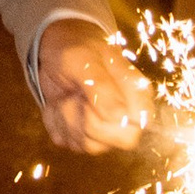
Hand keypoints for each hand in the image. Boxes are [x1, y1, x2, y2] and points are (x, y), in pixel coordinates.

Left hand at [37, 22, 151, 153]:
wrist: (56, 48)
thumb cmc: (77, 48)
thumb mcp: (83, 59)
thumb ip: (101, 86)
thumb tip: (120, 117)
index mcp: (137, 95)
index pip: (138, 126)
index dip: (112, 119)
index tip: (90, 97)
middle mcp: (126, 116)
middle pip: (120, 141)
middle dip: (87, 121)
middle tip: (74, 96)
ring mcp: (105, 128)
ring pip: (88, 145)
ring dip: (67, 119)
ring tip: (66, 95)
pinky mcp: (82, 134)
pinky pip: (67, 142)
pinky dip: (55, 121)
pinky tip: (59, 102)